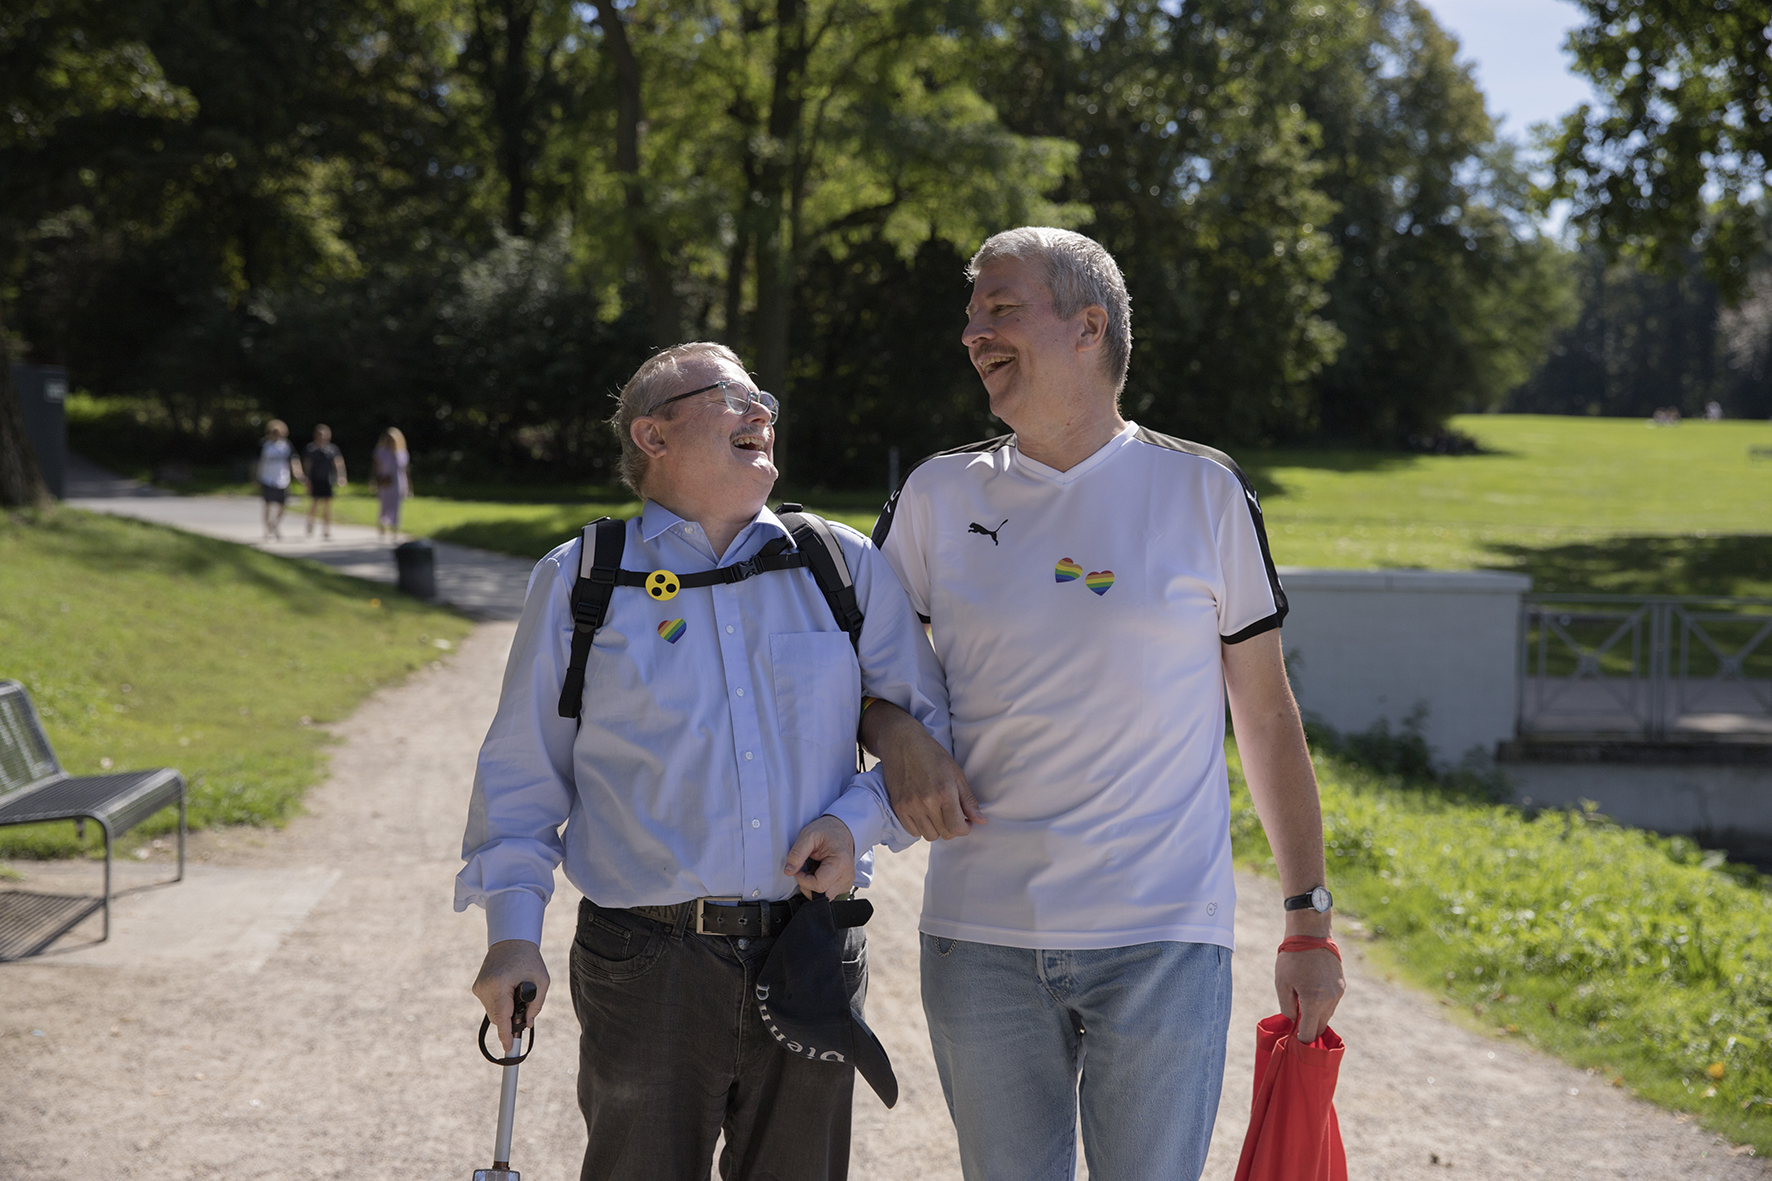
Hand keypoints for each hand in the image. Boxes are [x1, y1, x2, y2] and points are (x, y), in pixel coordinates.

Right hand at [472, 939, 549, 1052]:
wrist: (511, 940)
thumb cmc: (529, 960)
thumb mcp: (542, 981)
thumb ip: (536, 1005)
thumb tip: (527, 1025)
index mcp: (499, 984)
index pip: (502, 1016)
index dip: (506, 1034)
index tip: (508, 1047)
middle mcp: (485, 987)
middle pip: (498, 1017)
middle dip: (510, 1020)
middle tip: (523, 1011)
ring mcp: (479, 987)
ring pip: (493, 1013)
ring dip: (505, 1010)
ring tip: (516, 991)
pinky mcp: (477, 987)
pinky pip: (490, 1004)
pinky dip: (500, 1003)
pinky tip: (508, 989)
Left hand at [784, 815, 856, 898]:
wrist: (841, 830)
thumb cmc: (827, 831)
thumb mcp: (808, 835)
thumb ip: (797, 853)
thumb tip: (788, 871)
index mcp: (841, 863)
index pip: (818, 886)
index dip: (803, 880)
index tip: (799, 868)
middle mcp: (847, 876)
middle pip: (821, 896)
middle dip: (808, 884)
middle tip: (807, 867)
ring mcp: (846, 882)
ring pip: (824, 896)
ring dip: (813, 885)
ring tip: (815, 867)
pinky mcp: (844, 885)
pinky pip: (827, 893)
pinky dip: (820, 884)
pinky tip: (821, 871)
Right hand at [862, 702, 983, 839]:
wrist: (901, 743)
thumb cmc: (931, 755)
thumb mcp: (956, 773)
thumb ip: (968, 800)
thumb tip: (981, 821)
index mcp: (944, 792)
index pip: (957, 828)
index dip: (965, 829)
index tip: (966, 822)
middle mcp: (926, 802)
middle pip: (944, 834)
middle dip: (952, 828)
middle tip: (952, 815)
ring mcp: (910, 806)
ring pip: (929, 835)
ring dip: (937, 829)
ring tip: (937, 813)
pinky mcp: (898, 807)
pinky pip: (913, 831)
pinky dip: (921, 827)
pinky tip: (924, 814)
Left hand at [1275, 947, 1344, 1043]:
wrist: (1311, 935)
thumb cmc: (1292, 959)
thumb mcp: (1282, 983)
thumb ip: (1287, 1008)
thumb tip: (1293, 1022)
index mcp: (1313, 1002)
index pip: (1309, 1033)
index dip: (1300, 1041)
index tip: (1293, 1043)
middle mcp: (1329, 1000)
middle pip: (1319, 1028)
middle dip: (1309, 1031)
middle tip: (1296, 1030)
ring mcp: (1338, 993)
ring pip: (1327, 1016)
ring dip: (1315, 1018)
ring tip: (1302, 1011)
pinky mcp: (1341, 986)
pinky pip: (1331, 1004)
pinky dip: (1322, 1006)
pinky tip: (1311, 998)